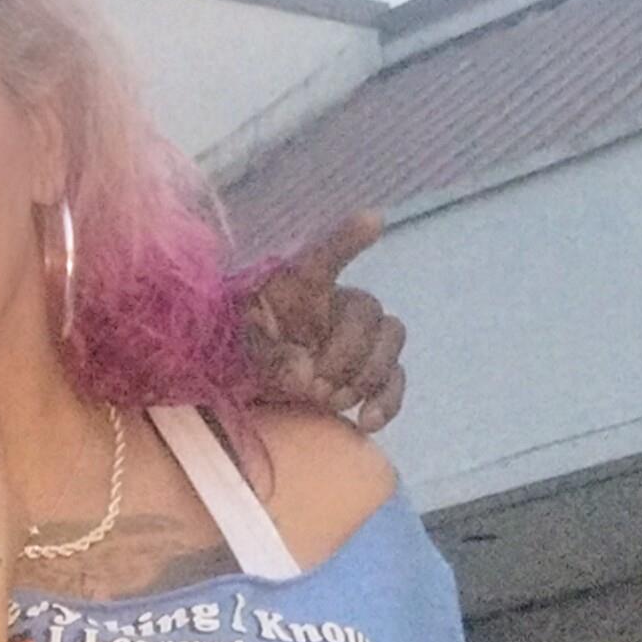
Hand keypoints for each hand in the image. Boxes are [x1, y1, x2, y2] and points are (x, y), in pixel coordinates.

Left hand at [237, 210, 405, 433]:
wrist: (256, 388)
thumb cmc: (248, 352)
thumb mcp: (245, 350)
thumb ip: (269, 356)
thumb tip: (305, 374)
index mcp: (303, 286)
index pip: (327, 257)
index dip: (349, 239)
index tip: (373, 220)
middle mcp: (341, 304)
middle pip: (368, 312)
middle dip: (345, 355)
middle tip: (317, 386)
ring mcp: (363, 338)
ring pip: (391, 340)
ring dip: (364, 376)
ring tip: (330, 399)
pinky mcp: (374, 373)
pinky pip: (396, 380)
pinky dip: (386, 402)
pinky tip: (365, 421)